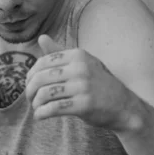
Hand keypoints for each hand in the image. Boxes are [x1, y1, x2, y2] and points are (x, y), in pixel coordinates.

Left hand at [25, 35, 142, 130]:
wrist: (124, 106)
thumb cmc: (99, 83)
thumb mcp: (82, 63)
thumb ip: (60, 52)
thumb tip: (41, 37)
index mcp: (78, 55)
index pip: (43, 62)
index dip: (30, 75)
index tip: (29, 85)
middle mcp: (80, 68)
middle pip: (40, 78)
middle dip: (30, 90)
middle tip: (30, 99)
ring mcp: (83, 86)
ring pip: (45, 94)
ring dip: (35, 103)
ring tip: (36, 108)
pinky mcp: (84, 105)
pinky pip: (54, 108)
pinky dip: (42, 113)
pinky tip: (40, 116)